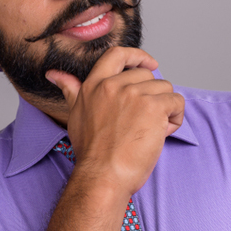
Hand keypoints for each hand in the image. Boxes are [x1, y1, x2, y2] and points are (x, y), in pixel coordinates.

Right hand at [45, 46, 184, 197]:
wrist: (103, 175)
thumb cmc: (92, 153)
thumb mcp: (76, 115)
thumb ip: (70, 90)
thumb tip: (54, 74)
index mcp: (95, 85)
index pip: (117, 54)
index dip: (137, 55)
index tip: (150, 64)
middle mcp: (113, 85)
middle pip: (148, 76)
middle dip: (153, 96)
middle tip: (145, 120)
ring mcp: (134, 94)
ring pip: (165, 89)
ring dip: (165, 108)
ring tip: (152, 130)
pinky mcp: (153, 107)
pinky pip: (176, 102)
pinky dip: (176, 118)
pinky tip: (163, 133)